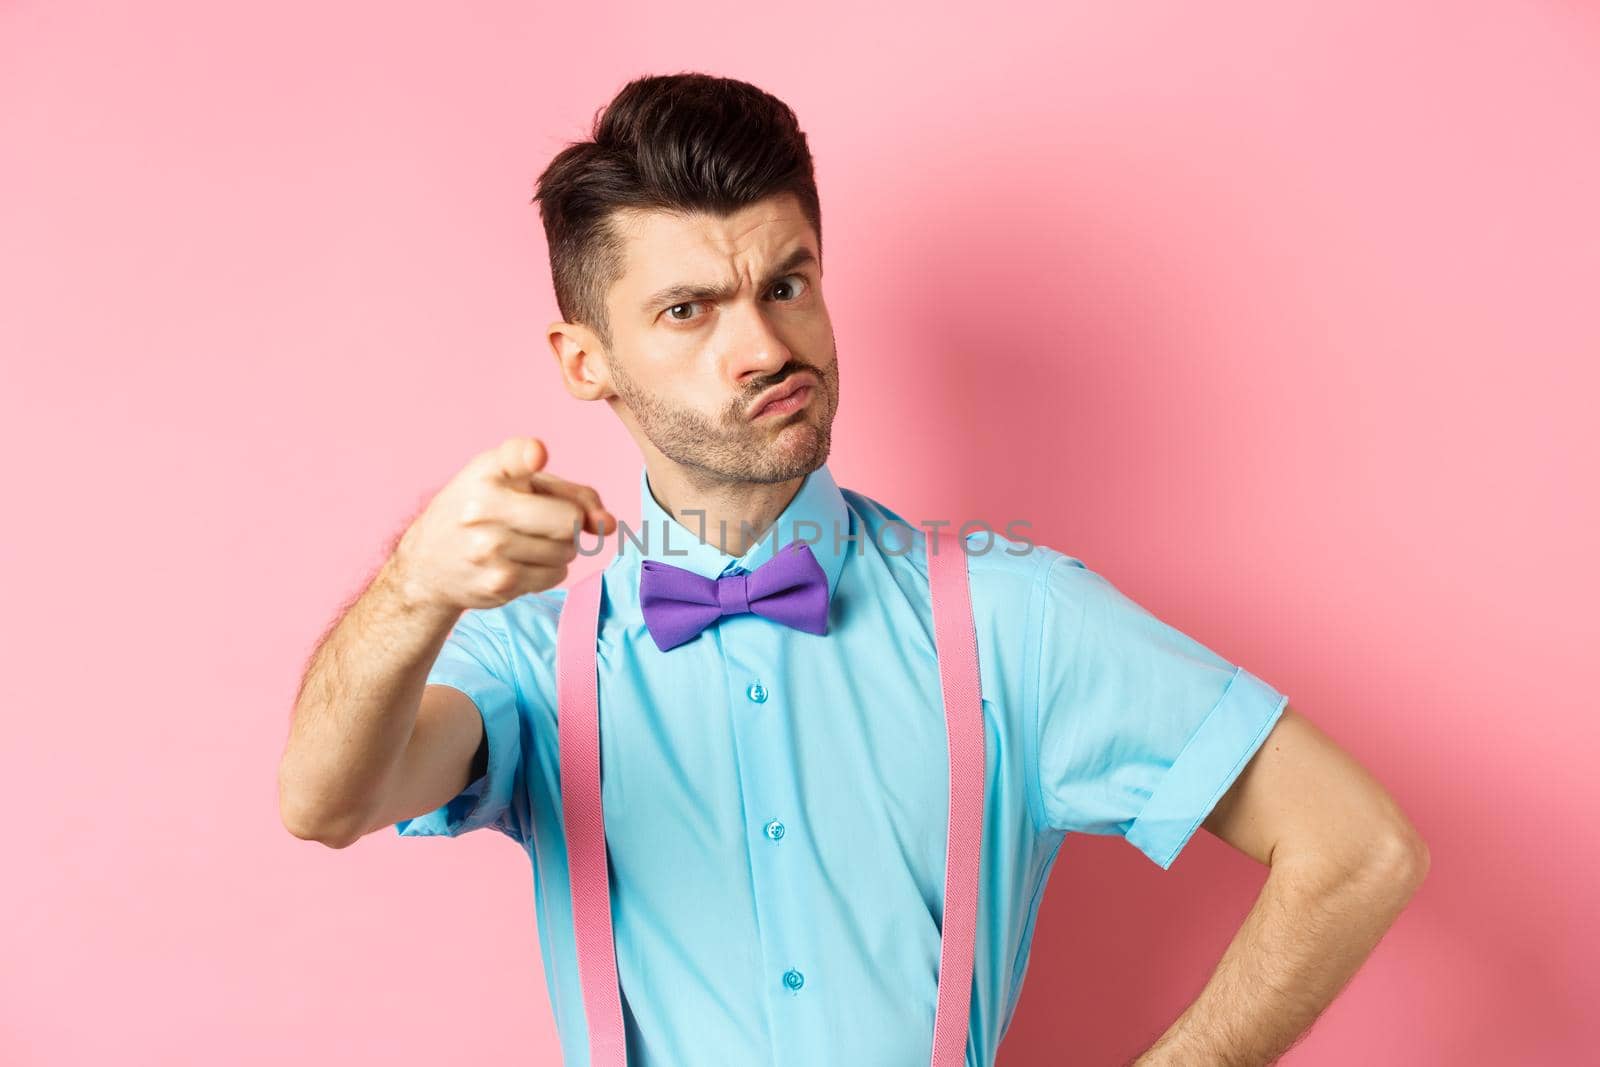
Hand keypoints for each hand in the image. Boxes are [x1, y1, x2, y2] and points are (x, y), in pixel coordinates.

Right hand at [389, 436, 615, 610]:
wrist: (428, 564)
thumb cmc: (484, 513)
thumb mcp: (514, 485)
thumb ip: (570, 493)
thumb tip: (609, 525)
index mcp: (487, 471)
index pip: (513, 457)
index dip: (528, 455)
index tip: (536, 455)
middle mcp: (483, 507)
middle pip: (569, 519)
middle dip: (571, 523)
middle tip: (546, 523)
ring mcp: (489, 548)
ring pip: (567, 550)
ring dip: (560, 549)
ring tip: (526, 543)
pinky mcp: (498, 582)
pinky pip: (556, 575)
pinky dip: (549, 570)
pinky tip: (519, 563)